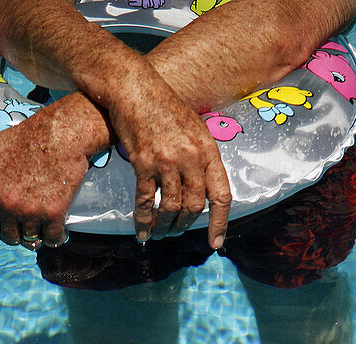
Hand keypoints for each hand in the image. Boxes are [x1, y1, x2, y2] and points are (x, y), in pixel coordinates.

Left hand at [0, 100, 93, 247]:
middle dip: (16, 232)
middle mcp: (9, 206)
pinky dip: (55, 237)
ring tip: (41, 222)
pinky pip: (52, 239)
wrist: (59, 134)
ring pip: (30, 240)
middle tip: (25, 221)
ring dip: (35, 235)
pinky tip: (56, 228)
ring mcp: (32, 212)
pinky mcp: (54, 214)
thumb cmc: (23, 139)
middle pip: (10, 237)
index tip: (8, 220)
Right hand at [109, 62, 231, 247]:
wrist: (135, 89)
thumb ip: (201, 158)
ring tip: (160, 232)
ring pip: (171, 207)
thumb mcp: (194, 129)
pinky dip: (144, 222)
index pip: (221, 195)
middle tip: (177, 231)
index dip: (220, 223)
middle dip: (186, 224)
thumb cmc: (164, 108)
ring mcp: (167, 161)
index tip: (215, 243)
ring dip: (166, 226)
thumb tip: (203, 189)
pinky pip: (146, 202)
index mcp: (208, 150)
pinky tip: (142, 233)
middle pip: (195, 206)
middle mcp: (191, 158)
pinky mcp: (143, 163)